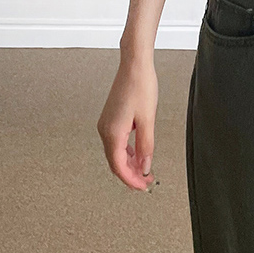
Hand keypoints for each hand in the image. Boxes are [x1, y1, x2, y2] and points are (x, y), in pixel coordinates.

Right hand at [97, 55, 158, 190]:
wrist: (134, 65)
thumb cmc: (141, 87)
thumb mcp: (148, 120)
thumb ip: (146, 146)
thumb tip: (145, 167)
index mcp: (113, 132)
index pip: (119, 166)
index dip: (131, 180)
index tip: (143, 187)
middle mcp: (105, 129)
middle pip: (115, 162)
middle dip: (130, 175)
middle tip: (146, 183)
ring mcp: (106, 124)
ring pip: (116, 153)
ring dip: (130, 164)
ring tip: (145, 171)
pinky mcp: (111, 119)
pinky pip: (117, 142)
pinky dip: (127, 152)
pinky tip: (138, 154)